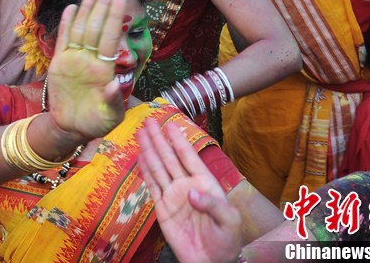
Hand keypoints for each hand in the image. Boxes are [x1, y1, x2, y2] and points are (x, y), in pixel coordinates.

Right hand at [46, 0, 126, 141]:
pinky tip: (72, 8)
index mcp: (105, 70)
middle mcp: (91, 60)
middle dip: (103, 6)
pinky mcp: (60, 63)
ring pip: (82, 29)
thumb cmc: (96, 123)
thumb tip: (114, 84)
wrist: (72, 127)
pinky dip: (67, 24)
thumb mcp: (110, 117)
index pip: (110, 39)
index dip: (114, 19)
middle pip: (97, 28)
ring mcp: (75, 60)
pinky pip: (64, 40)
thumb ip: (112, 101)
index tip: (120, 0)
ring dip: (87, 9)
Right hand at [136, 121, 241, 262]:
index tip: (170, 124)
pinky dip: (145, 170)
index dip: (179, 141)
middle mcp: (187, 185)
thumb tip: (191, 192)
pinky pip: (152, 185)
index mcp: (205, 183)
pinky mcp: (162, 208)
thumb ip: (213, 204)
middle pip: (170, 158)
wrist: (211, 261)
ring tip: (141, 133)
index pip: (189, 158)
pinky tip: (140, 157)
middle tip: (149, 121)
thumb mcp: (229, 221)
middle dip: (159, 139)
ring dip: (149, 150)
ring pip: (158, 168)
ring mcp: (173, 196)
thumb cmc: (226, 240)